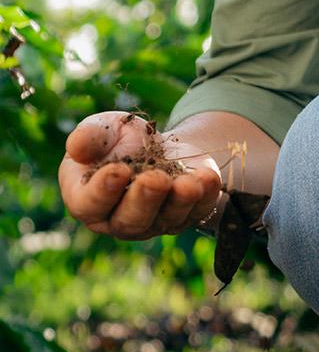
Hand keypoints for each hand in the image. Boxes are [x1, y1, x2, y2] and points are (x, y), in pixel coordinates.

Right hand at [59, 110, 221, 239]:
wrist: (155, 143)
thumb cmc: (117, 140)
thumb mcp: (102, 129)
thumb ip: (89, 137)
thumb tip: (76, 147)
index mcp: (87, 198)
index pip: (90, 205)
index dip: (103, 191)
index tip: (118, 171)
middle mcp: (119, 219)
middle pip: (130, 221)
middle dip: (145, 200)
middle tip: (155, 180)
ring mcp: (155, 222)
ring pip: (167, 219)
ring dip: (180, 202)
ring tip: (189, 183)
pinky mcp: (186, 215)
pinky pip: (198, 211)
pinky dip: (206, 195)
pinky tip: (209, 177)